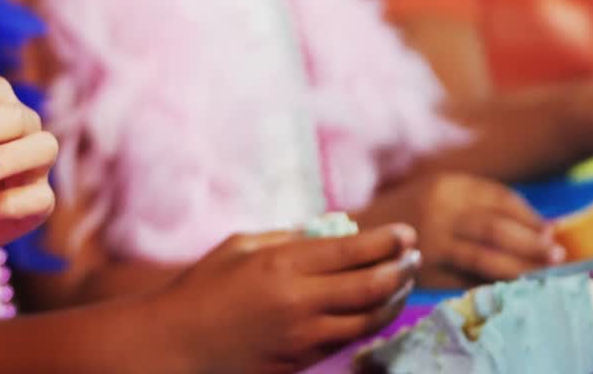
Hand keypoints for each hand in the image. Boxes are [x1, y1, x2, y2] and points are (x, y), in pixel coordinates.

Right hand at [154, 225, 419, 373]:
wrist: (179, 344)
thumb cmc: (203, 287)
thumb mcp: (239, 246)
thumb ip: (286, 236)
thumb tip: (330, 232)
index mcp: (282, 264)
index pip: (354, 250)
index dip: (388, 241)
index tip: (406, 234)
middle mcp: (300, 301)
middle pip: (373, 285)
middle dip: (401, 269)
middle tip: (413, 257)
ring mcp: (304, 336)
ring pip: (370, 319)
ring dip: (395, 300)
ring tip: (402, 283)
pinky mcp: (303, 361)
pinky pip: (349, 341)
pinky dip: (370, 322)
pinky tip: (375, 309)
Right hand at [356, 173, 559, 288]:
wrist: (358, 231)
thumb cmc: (410, 213)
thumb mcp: (440, 194)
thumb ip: (480, 204)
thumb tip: (543, 226)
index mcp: (446, 185)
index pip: (499, 199)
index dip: (529, 217)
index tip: (551, 232)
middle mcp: (439, 209)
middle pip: (496, 226)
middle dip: (532, 242)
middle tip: (558, 255)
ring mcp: (431, 240)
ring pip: (486, 256)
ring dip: (520, 266)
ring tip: (543, 272)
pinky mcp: (426, 268)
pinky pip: (468, 278)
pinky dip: (494, 283)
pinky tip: (512, 285)